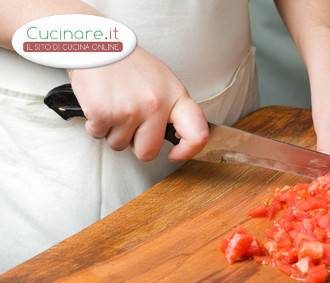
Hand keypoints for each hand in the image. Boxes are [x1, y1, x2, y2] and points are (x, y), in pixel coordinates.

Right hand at [68, 47, 208, 160]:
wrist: (98, 44)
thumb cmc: (130, 64)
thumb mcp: (163, 81)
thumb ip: (172, 108)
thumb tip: (178, 136)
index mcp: (175, 96)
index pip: (196, 134)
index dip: (188, 151)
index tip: (175, 154)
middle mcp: (156, 105)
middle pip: (148, 151)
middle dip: (136, 143)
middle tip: (130, 123)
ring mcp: (130, 110)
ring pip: (119, 145)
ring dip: (113, 131)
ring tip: (114, 105)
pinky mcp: (104, 113)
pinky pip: (98, 135)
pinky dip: (96, 124)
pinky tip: (101, 103)